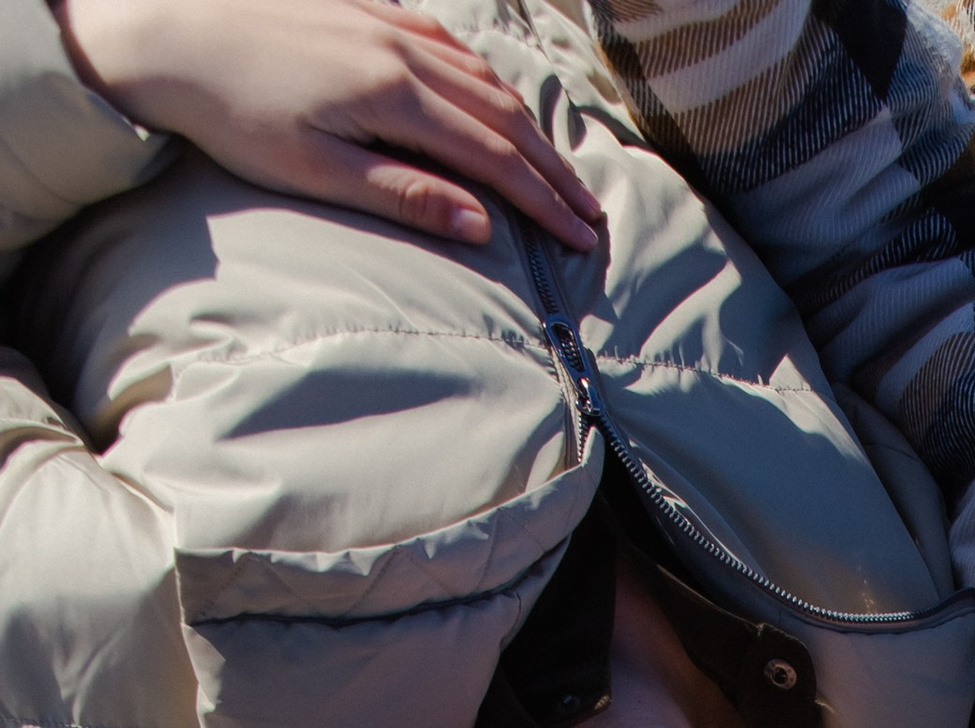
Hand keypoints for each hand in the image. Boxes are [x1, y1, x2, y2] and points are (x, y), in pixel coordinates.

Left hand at [53, 0, 601, 249]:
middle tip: (590, 214)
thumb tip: (480, 224)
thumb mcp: (316, 171)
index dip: (543, 202)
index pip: (494, 158)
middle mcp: (401, 50)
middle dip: (552, 169)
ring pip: (480, 73)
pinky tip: (494, 92)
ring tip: (557, 164)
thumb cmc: (231, 113)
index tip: (580, 239)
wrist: (166, 30)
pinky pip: (444, 39)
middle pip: (502, 115)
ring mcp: (383, 22)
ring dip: (527, 124)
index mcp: (395, 97)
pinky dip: (483, 73)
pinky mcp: (359, 7)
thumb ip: (404, 194)